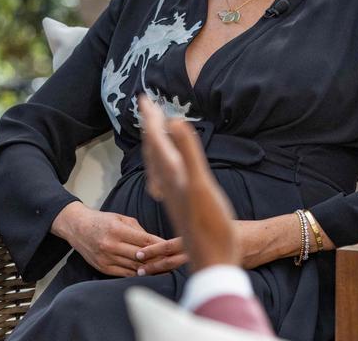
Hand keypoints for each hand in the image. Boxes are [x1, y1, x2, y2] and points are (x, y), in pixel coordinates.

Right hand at [51, 201, 165, 276]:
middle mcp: (111, 245)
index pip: (144, 241)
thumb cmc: (101, 221)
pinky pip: (125, 273)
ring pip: (134, 267)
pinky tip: (146, 272)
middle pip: (141, 256)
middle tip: (171, 260)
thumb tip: (156, 242)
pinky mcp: (102, 268)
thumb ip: (138, 230)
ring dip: (149, 268)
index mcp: (117, 229)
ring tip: (162, 268)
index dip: (160, 246)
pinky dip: (137, 273)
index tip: (171, 248)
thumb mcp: (120, 218)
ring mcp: (106, 258)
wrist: (77, 227)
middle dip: (157, 259)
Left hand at [138, 94, 238, 272]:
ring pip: (157, 164)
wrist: (213, 260)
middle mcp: (168, 183)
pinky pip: (164, 178)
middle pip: (153, 149)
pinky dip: (163, 165)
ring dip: (154, 143)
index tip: (143, 97)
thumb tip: (173, 121)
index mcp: (172, 174)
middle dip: (150, 126)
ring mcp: (172, 195)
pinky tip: (166, 170)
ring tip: (154, 131)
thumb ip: (188, 152)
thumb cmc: (211, 226)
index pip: (156, 139)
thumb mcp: (201, 184)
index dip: (150, 117)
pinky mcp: (179, 205)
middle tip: (146, 106)